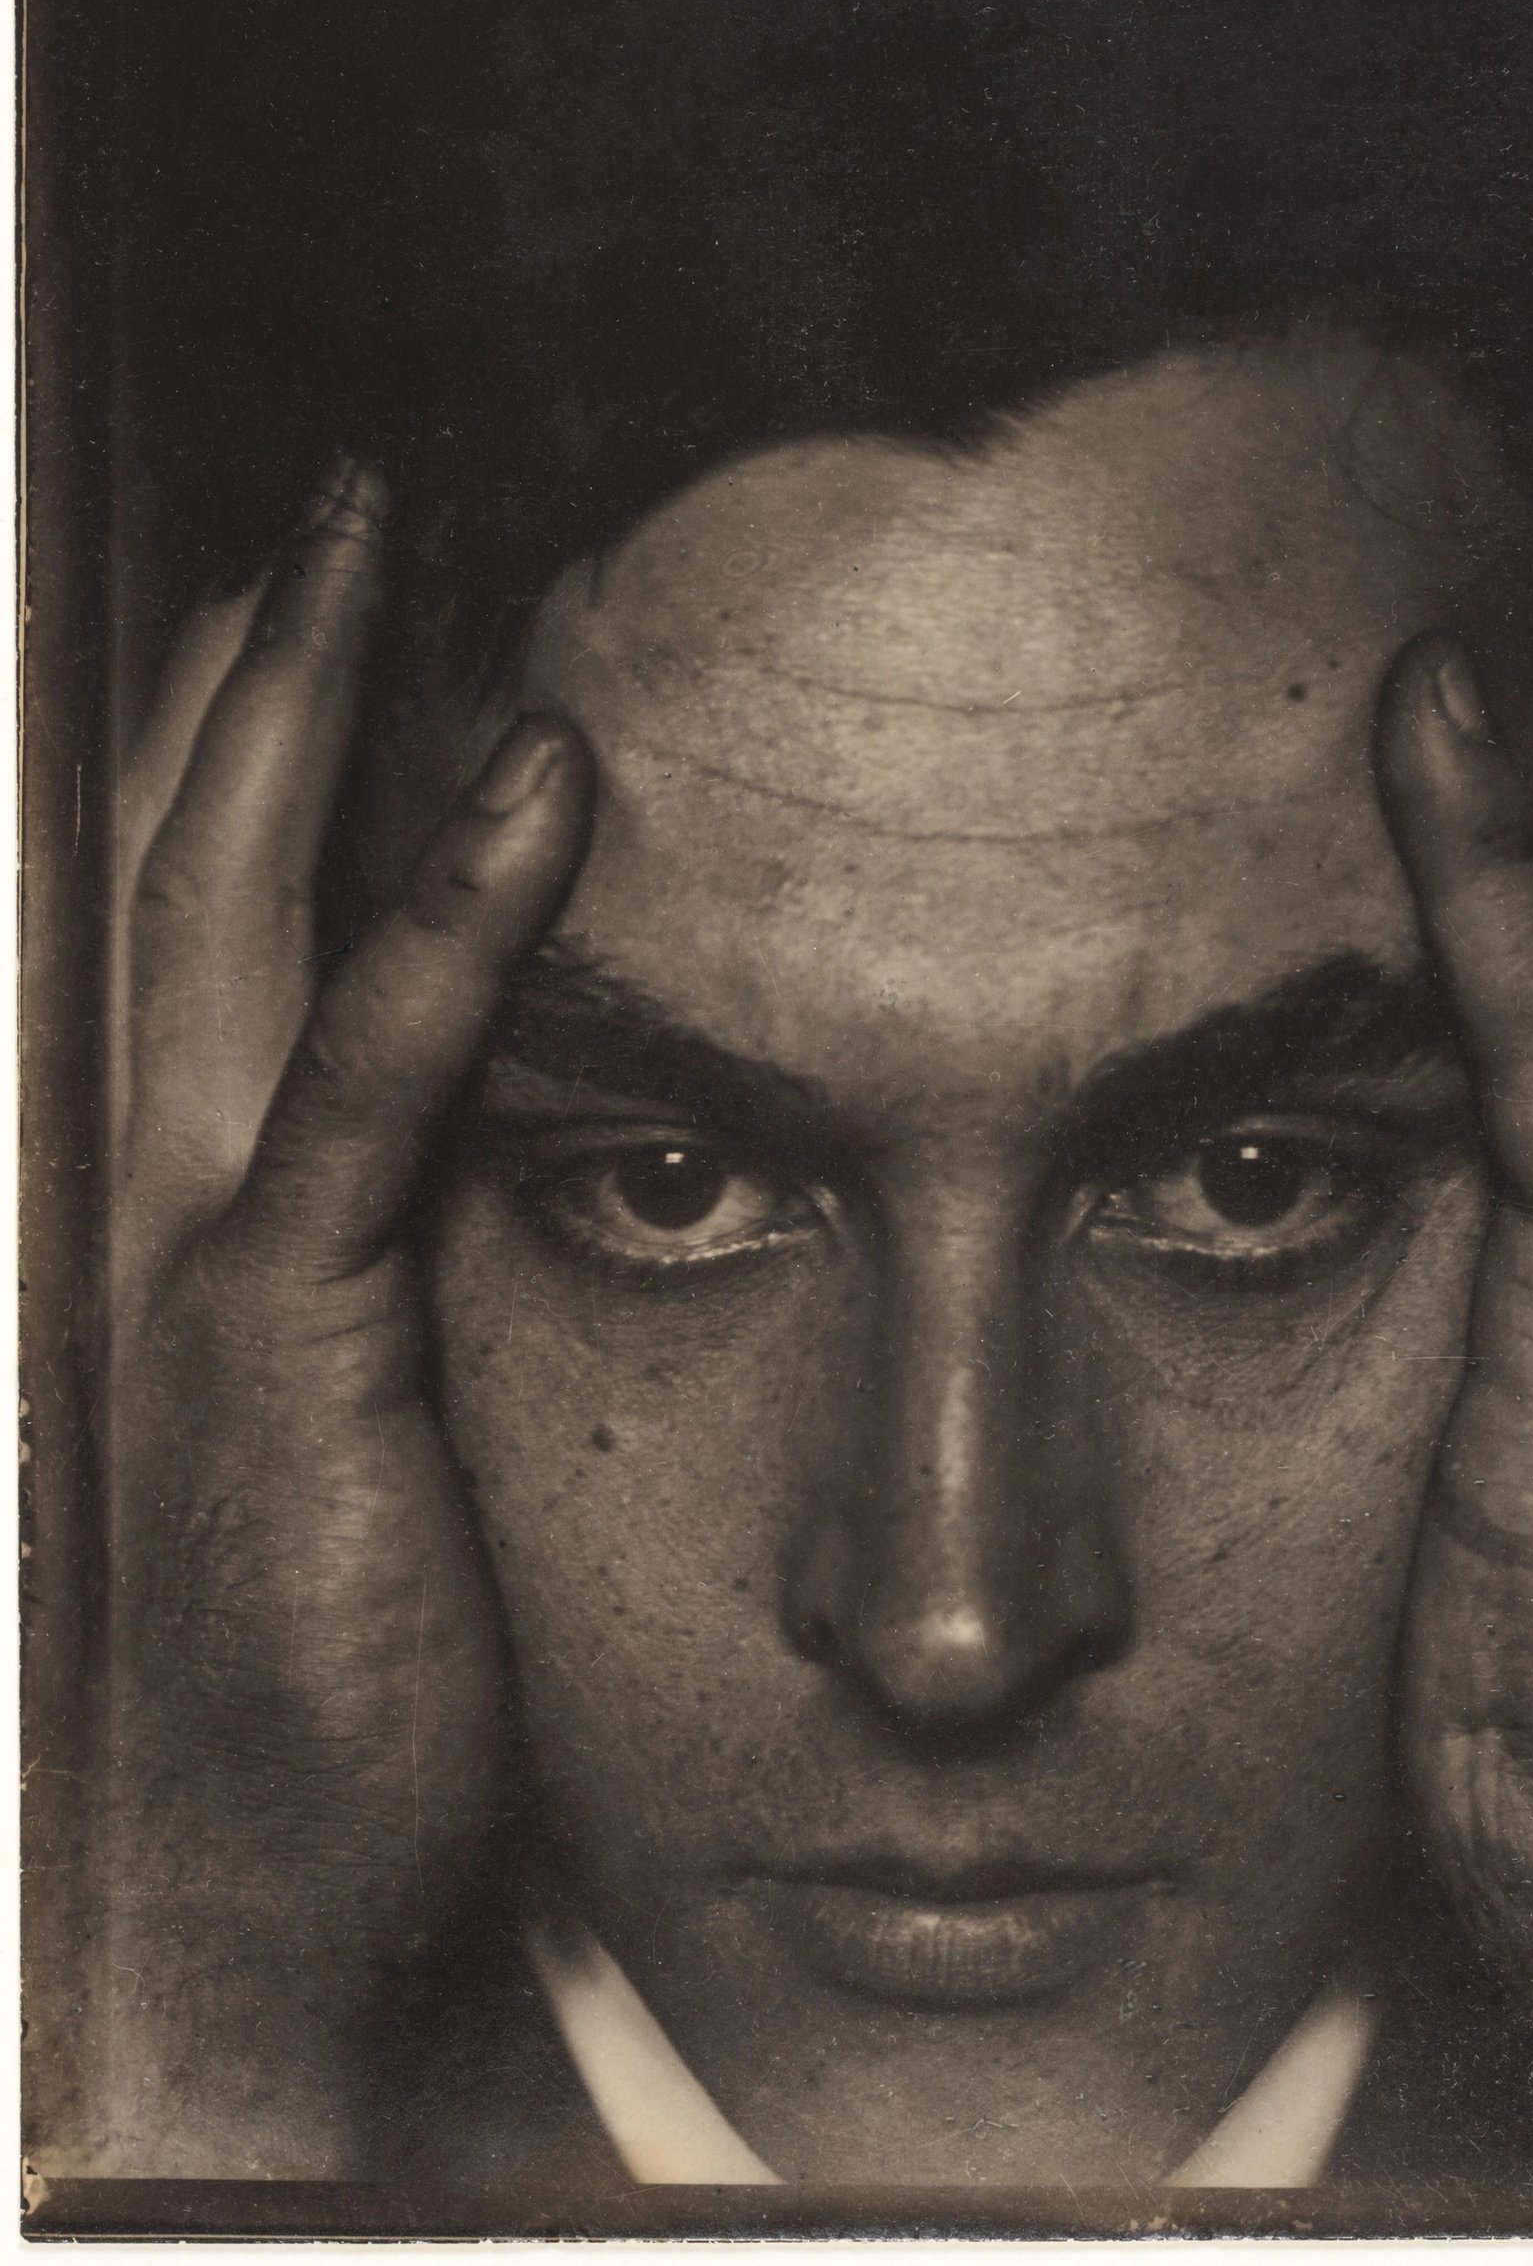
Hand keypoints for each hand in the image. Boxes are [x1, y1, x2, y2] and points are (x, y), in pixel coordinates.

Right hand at [105, 466, 591, 2172]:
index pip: (186, 921)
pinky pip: (366, 1082)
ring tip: (378, 532)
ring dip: (300, 708)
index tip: (303, 605)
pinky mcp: (274, 1337)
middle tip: (329, 498)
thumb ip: (379, 1242)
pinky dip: (442, 918)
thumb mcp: (341, 1412)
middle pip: (174, 860)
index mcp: (155, 1201)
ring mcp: (177, 1251)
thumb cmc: (328, 1662)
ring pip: (227, 914)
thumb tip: (491, 1127)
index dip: (229, 745)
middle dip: (241, 665)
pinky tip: (535, 773)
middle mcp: (125, 1190)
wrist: (245, 1907)